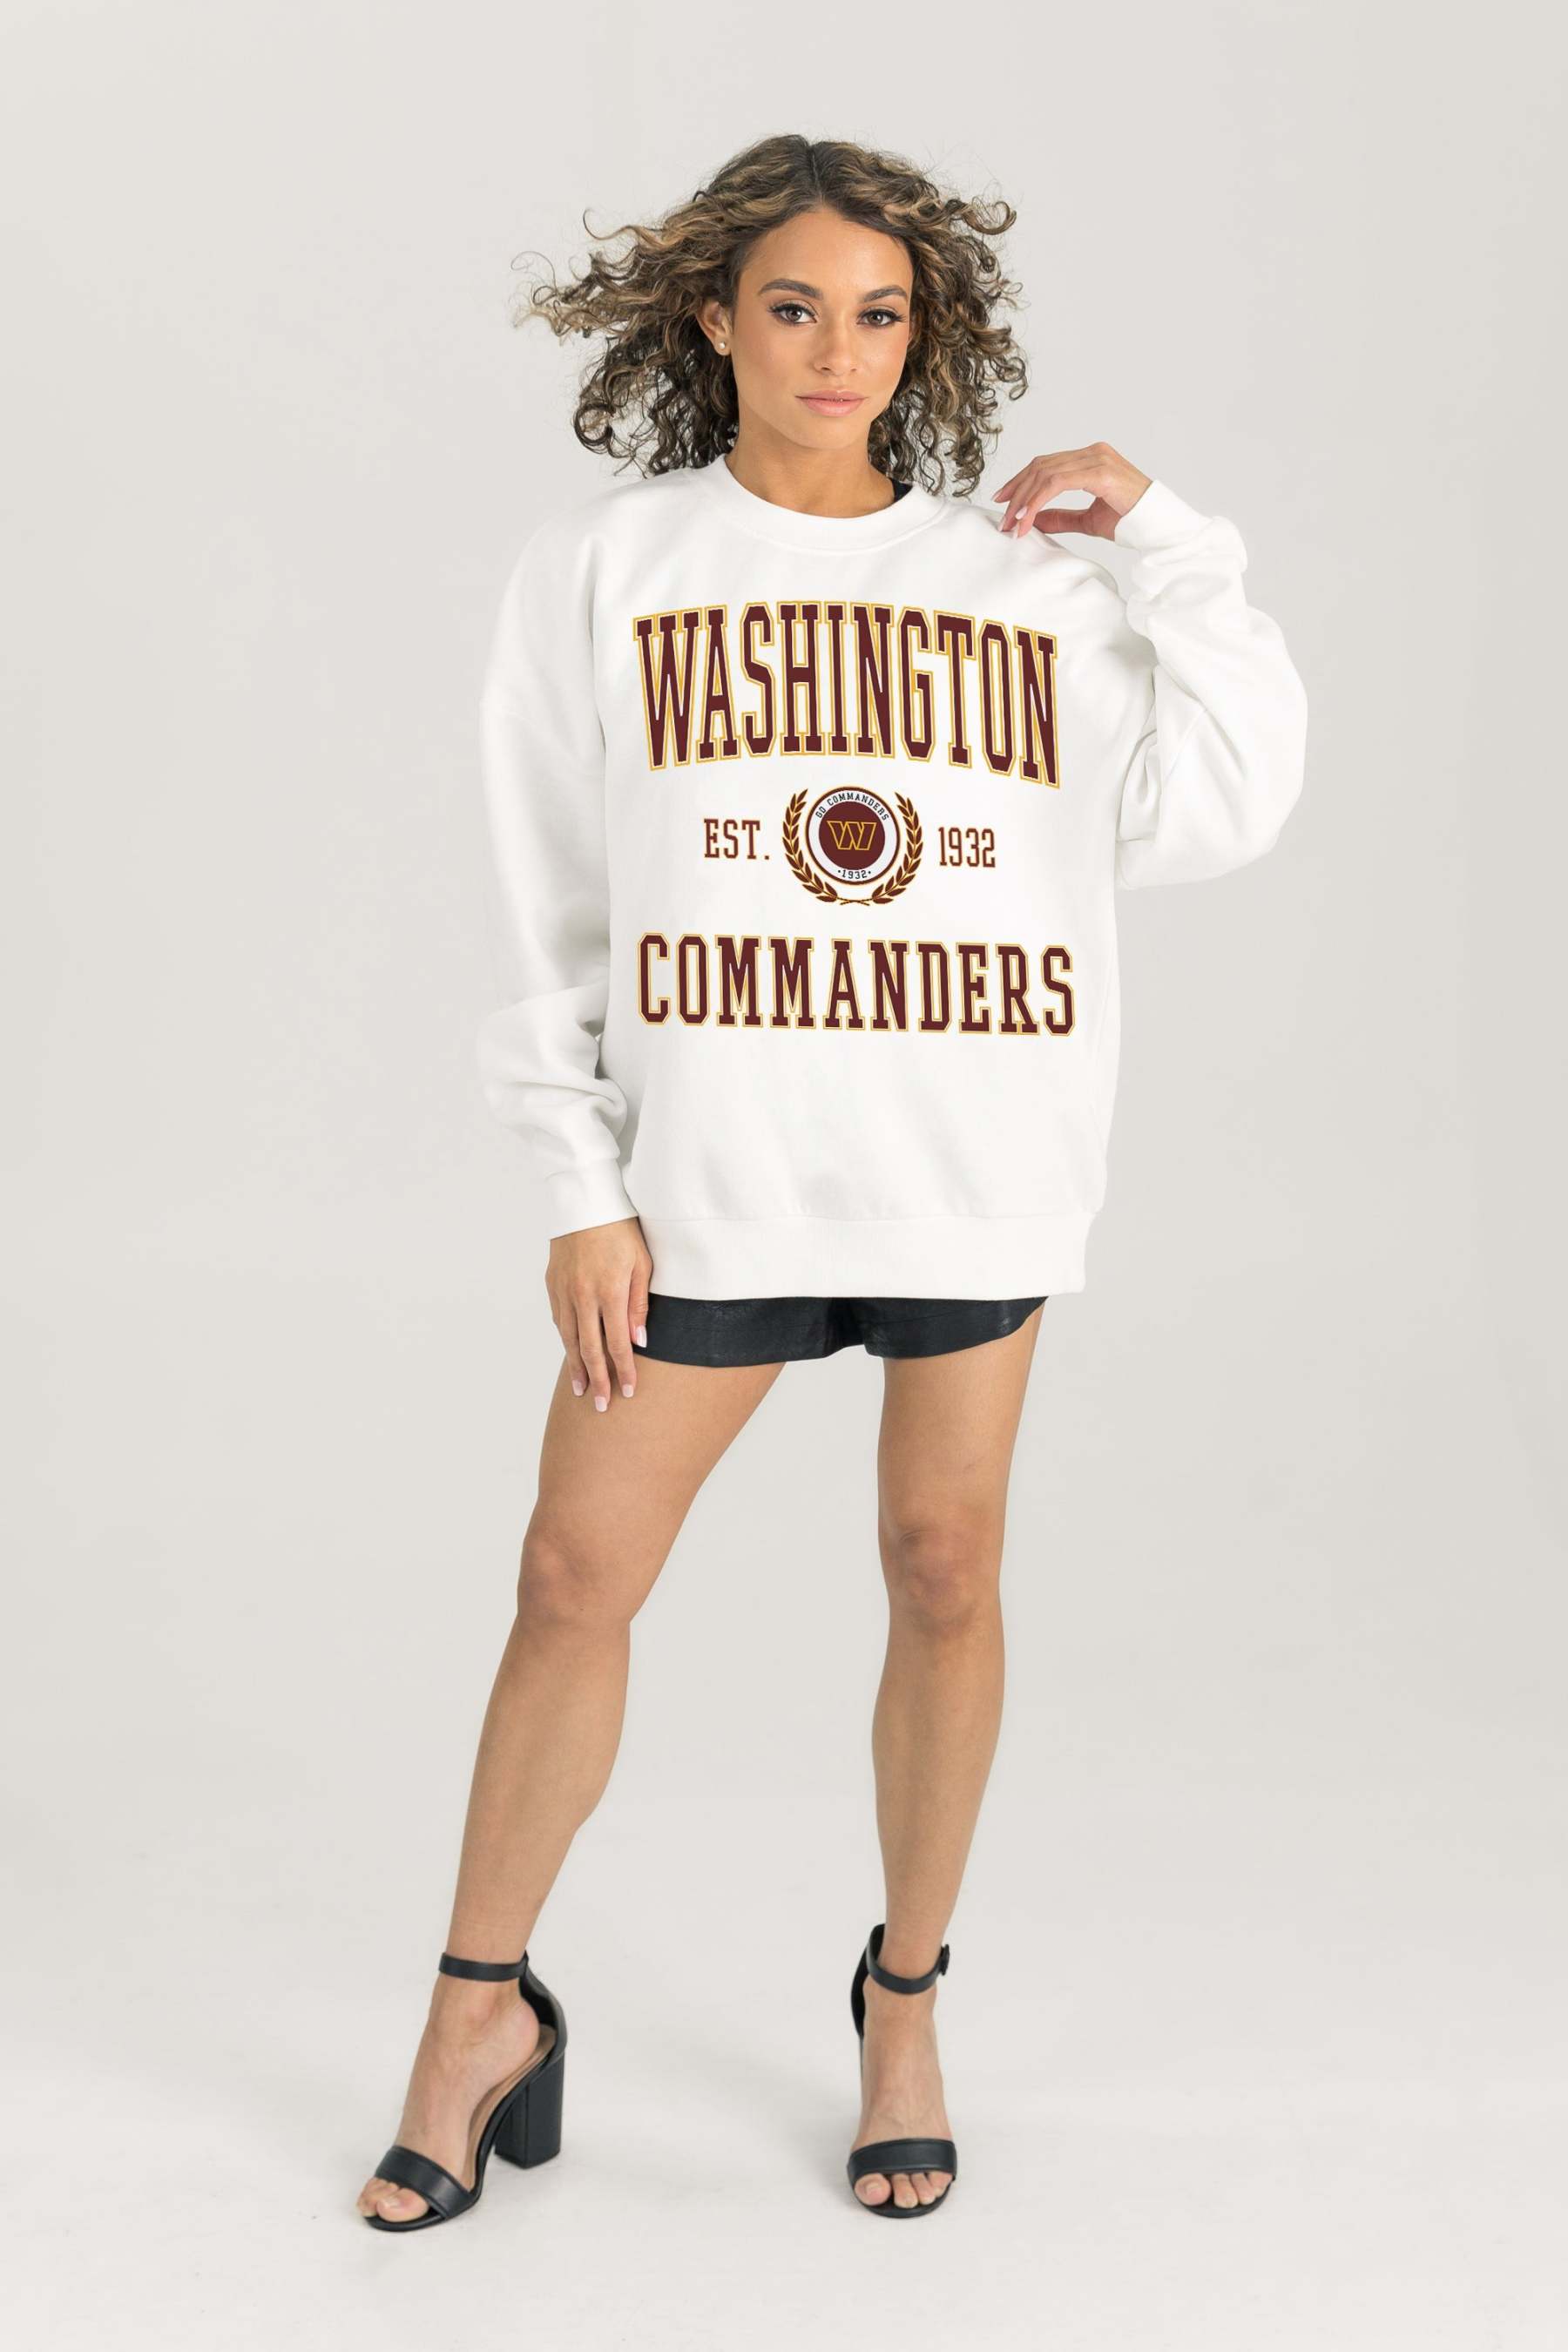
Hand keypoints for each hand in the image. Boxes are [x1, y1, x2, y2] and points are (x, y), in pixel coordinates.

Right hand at [545, 1217, 651, 1409]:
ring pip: (569, 1339)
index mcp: (609, 1292)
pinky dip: (566, 1341)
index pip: (616, 1343)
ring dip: (577, 1367)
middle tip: (602, 1406)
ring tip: (582, 1390)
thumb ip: (639, 1305)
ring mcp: (563, 1291)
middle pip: (589, 1349)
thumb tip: (639, 1341)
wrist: (585, 1201)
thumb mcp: (642, 1263)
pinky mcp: (552, 1284)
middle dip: (598, 1381)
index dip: (623, 1371)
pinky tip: (572, 1353)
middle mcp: (583, 1296)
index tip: (628, 1392)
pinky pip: (559, 1321)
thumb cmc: (621, 1229)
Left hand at [992, 441, 1152, 540]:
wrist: (1158, 526)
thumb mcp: (1087, 520)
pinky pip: (1057, 483)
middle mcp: (1093, 452)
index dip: (1021, 481)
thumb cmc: (1130, 521)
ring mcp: (1097, 459)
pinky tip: (1027, 519)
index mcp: (1091, 458)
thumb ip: (1060, 517)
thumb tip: (1033, 519)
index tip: (1003, 500)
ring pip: (1045, 474)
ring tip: (1012, 523)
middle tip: (1003, 517)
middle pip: (1041, 465)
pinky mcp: (1099, 472)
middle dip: (1016, 491)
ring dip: (1023, 500)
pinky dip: (1037, 501)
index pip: (1046, 464)